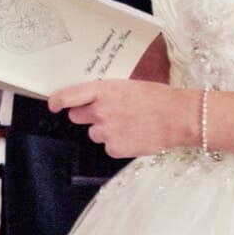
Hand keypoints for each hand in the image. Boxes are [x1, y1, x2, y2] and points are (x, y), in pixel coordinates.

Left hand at [48, 79, 195, 157]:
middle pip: (77, 117)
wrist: (179, 117)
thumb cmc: (159, 99)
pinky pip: (108, 147)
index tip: (54, 105)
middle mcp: (101, 111)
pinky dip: (118, 144)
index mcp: (104, 91)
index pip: (69, 96)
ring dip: (105, 131)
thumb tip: (94, 100)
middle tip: (108, 114)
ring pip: (94, 134)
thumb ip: (107, 92)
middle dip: (88, 116)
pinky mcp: (115, 148)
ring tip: (128, 125)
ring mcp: (107, 131)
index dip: (57, 101)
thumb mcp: (129, 86)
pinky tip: (134, 136)